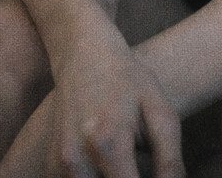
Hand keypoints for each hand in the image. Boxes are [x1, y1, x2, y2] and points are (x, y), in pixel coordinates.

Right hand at [0, 43, 184, 177]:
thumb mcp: (160, 112)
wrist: (83, 56)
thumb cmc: (128, 82)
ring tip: (126, 165)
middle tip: (138, 166)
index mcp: (109, 145)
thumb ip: (170, 160)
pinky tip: (108, 164)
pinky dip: (95, 177)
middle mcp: (76, 161)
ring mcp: (59, 165)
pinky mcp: (51, 167)